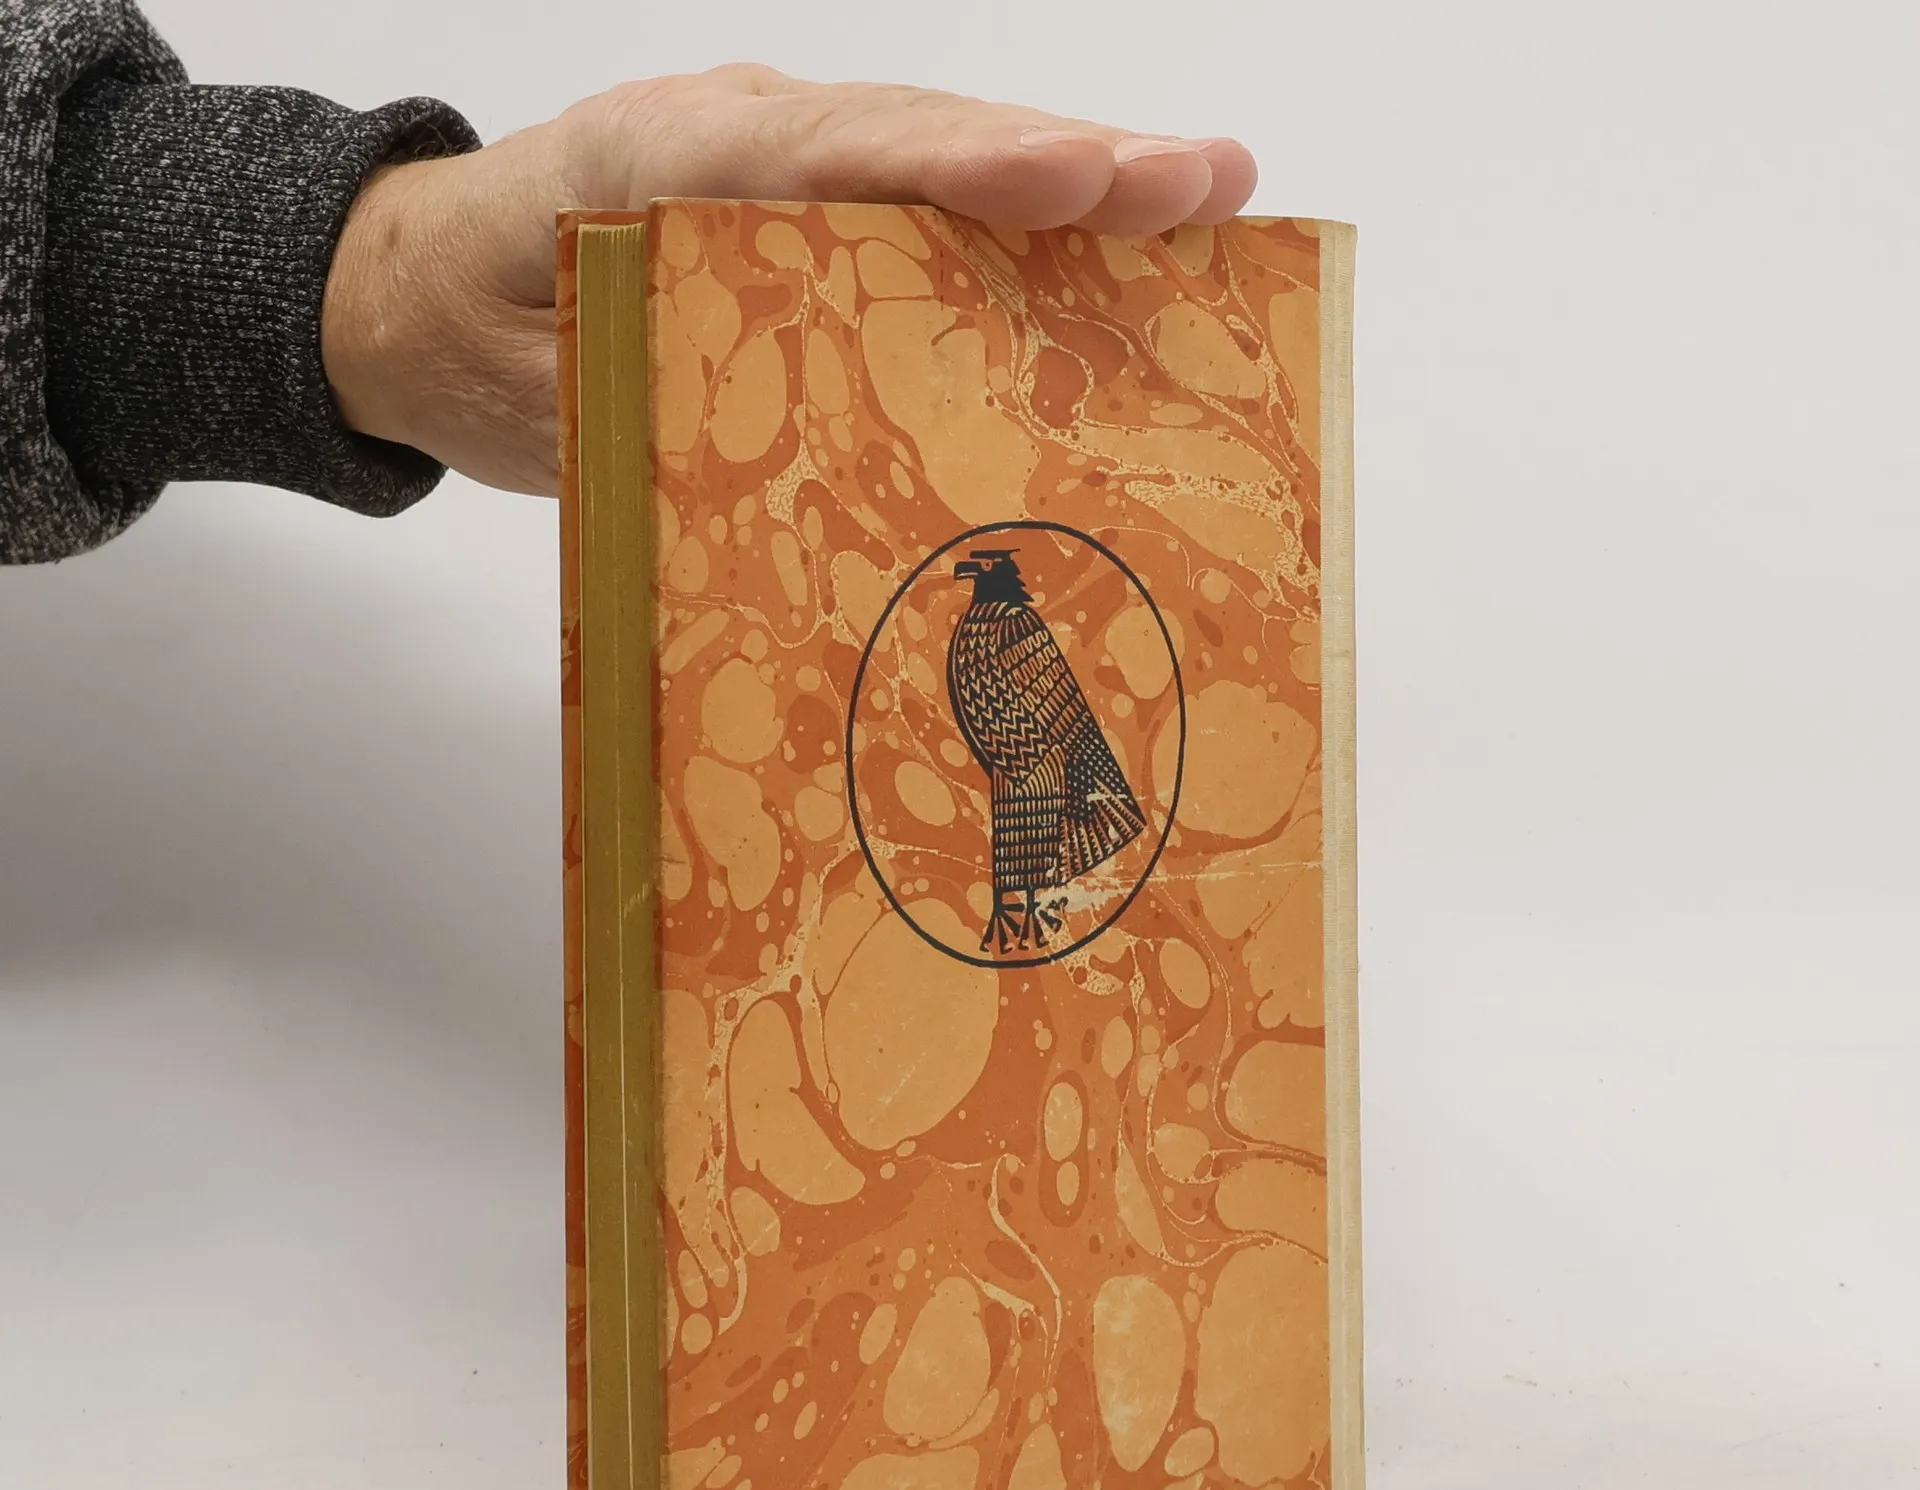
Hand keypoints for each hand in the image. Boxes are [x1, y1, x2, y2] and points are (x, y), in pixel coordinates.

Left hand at [320, 66, 1257, 496]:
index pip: (827, 154)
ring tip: (1208, 196)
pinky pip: (925, 209)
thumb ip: (646, 404)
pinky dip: (1024, 227)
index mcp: (656, 164)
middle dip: (1069, 162)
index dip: (958, 168)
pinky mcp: (808, 211)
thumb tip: (784, 456)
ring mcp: (782, 168)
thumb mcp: (533, 393)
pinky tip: (1121, 246)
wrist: (424, 291)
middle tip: (1208, 180)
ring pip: (940, 163)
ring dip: (1076, 183)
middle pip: (919, 139)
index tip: (1073, 177)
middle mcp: (739, 142)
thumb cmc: (471, 336)